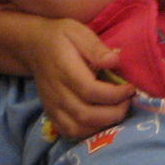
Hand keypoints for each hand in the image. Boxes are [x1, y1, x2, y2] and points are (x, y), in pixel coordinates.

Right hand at [25, 17, 133, 139]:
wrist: (34, 48)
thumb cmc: (60, 38)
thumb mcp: (78, 31)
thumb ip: (96, 47)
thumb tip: (115, 60)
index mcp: (64, 70)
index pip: (90, 91)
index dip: (115, 94)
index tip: (130, 87)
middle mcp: (57, 92)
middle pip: (86, 115)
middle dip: (114, 113)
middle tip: (127, 101)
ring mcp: (52, 106)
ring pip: (78, 128)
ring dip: (103, 125)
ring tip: (117, 110)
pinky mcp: (52, 115)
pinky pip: (70, 133)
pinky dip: (88, 132)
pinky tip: (101, 120)